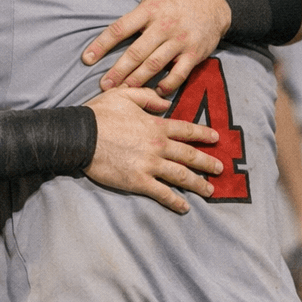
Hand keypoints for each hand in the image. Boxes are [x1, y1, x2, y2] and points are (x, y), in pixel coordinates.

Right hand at [83, 86, 220, 214]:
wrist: (81, 136)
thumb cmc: (99, 114)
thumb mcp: (124, 94)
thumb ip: (148, 97)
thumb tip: (165, 103)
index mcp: (156, 125)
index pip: (186, 130)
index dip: (203, 134)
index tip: (216, 139)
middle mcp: (158, 145)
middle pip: (189, 155)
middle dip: (207, 162)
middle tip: (220, 169)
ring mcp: (150, 164)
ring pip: (181, 175)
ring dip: (198, 183)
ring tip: (209, 190)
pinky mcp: (138, 181)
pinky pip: (162, 193)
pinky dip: (175, 201)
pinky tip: (184, 206)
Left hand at [84, 0, 231, 95]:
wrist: (215, 4)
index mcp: (149, 10)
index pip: (120, 28)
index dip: (102, 44)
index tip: (87, 59)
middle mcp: (163, 26)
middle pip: (136, 52)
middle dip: (118, 71)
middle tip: (103, 85)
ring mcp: (179, 41)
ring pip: (154, 65)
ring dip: (137, 80)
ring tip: (122, 91)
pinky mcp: (194, 54)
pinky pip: (179, 74)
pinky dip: (167, 85)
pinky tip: (155, 92)